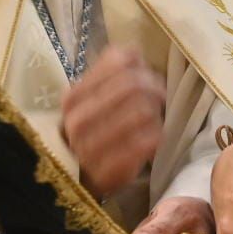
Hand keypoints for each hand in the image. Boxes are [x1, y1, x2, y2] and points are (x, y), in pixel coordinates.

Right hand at [62, 47, 165, 197]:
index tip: (147, 76)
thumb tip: (134, 52)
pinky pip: (148, 140)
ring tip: (153, 120)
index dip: (141, 66)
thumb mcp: (90, 101)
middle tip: (160, 97)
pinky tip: (153, 139)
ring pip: (143, 111)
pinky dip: (158, 135)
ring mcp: (90, 147)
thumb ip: (109, 74)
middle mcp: (77, 120)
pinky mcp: (110, 171)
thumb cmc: (91, 134)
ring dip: (156, 114)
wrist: (76, 182)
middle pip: (133, 84)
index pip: (117, 62)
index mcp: (73, 98)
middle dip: (155, 88)